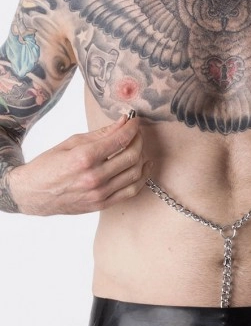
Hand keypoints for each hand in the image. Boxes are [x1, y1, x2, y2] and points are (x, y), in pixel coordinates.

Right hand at [8, 115, 150, 214]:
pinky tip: (143, 166)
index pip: (120, 139)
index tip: (135, 120)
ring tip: (138, 146)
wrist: (31, 194)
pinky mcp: (101, 204)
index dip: (132, 127)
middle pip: (132, 155)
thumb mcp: (71, 142)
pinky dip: (142, 177)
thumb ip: (100, 133)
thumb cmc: (48, 165)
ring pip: (135, 173)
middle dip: (139, 139)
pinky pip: (131, 191)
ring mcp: (99, 193)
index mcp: (84, 158)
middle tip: (136, 132)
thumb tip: (123, 122)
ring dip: (142, 156)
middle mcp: (94, 177)